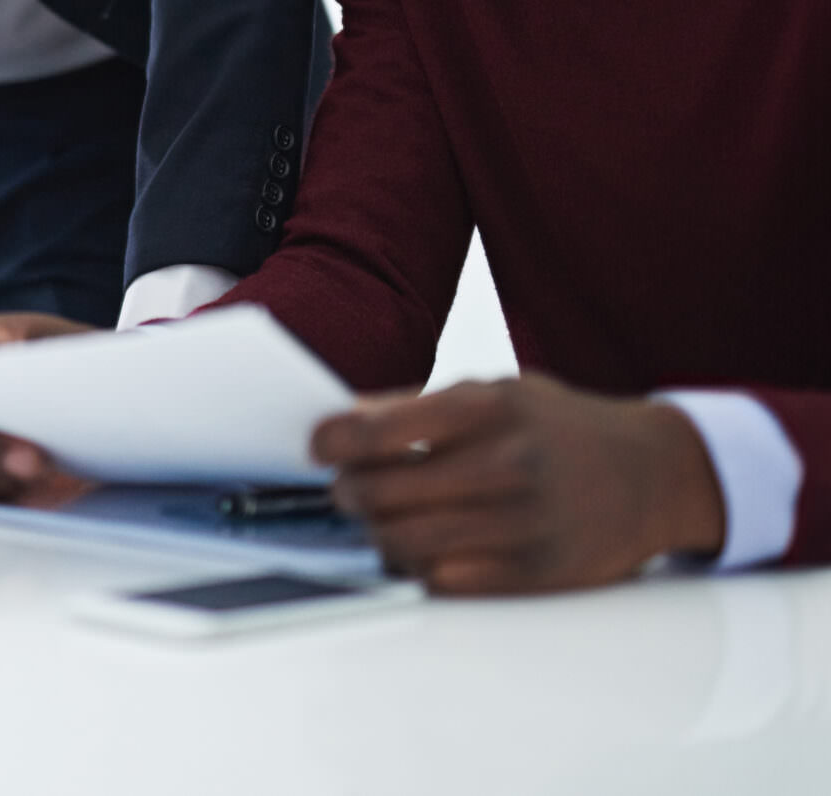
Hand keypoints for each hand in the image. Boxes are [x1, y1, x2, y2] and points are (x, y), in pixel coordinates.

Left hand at [313, 374, 727, 595]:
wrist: (655, 474)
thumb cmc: (559, 427)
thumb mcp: (495, 391)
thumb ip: (416, 405)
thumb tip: (343, 420)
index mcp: (488, 409)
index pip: (380, 431)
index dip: (332, 442)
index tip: (318, 446)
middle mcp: (506, 465)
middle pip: (381, 495)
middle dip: (347, 493)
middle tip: (347, 488)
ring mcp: (523, 524)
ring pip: (404, 545)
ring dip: (376, 534)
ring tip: (381, 519)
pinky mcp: (536, 574)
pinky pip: (444, 582)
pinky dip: (418, 567)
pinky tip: (422, 547)